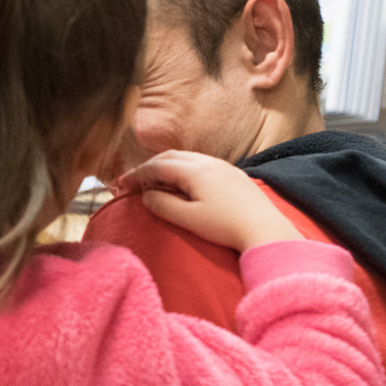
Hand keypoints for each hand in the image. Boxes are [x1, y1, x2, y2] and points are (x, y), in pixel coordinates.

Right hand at [115, 151, 302, 252]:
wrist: (264, 228)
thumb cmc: (225, 226)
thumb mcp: (188, 219)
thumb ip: (163, 205)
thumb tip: (147, 196)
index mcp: (194, 171)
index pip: (157, 166)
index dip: (136, 175)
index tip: (120, 185)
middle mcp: (208, 162)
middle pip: (171, 157)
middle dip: (149, 167)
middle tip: (134, 182)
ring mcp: (223, 166)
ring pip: (187, 158)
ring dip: (166, 166)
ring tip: (155, 182)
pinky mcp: (234, 174)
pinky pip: (201, 163)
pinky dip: (183, 169)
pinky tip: (182, 183)